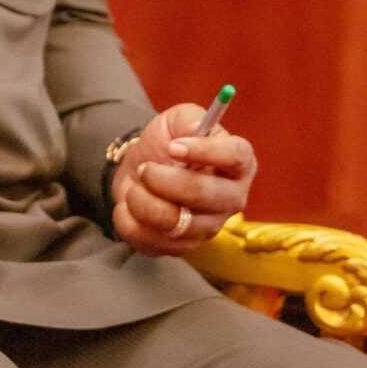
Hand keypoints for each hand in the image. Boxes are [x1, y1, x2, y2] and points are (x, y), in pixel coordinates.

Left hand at [110, 101, 257, 256]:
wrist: (140, 170)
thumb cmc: (167, 142)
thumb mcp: (178, 119)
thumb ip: (190, 119)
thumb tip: (194, 133)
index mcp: (238, 163)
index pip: (236, 156)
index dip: (206, 150)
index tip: (173, 147)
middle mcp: (230, 199)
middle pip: (204, 195)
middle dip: (164, 179)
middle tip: (145, 167)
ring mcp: (208, 228)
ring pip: (175, 223)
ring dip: (142, 199)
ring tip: (136, 184)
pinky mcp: (181, 248)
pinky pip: (151, 240)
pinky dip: (129, 219)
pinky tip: (130, 205)